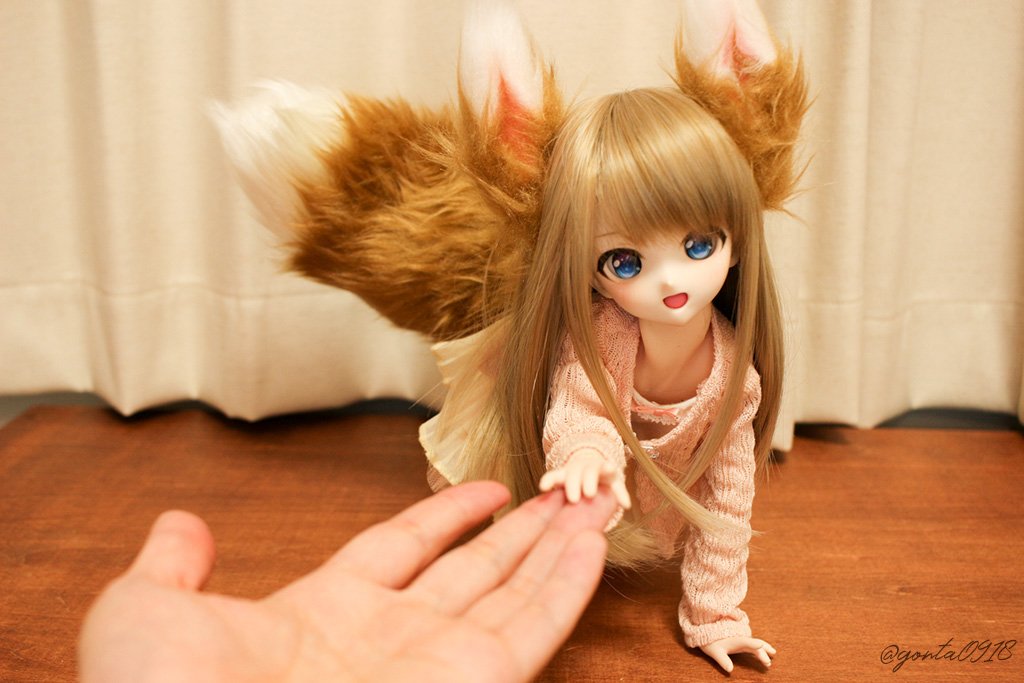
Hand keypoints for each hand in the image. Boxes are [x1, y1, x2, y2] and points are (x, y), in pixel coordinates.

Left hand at [80, 481, 616, 682]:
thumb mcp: (145, 614)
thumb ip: (171, 565)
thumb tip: (179, 524)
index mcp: (323, 613)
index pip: (402, 551)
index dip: (446, 517)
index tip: (487, 491)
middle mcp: (390, 640)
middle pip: (472, 572)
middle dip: (518, 534)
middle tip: (562, 495)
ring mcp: (435, 665)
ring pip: (513, 595)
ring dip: (556, 550)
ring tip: (593, 507)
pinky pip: (532, 630)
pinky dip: (566, 588)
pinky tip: (592, 547)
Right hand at [539, 449, 630, 509]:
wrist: (586, 467)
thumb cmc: (603, 479)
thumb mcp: (613, 483)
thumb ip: (619, 493)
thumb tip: (627, 505)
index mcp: (600, 467)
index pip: (603, 466)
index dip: (606, 467)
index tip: (609, 468)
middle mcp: (584, 466)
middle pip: (585, 471)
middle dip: (587, 481)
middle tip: (589, 494)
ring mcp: (571, 470)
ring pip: (569, 474)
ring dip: (570, 484)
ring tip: (572, 498)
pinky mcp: (559, 475)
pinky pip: (552, 476)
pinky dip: (548, 480)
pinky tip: (543, 488)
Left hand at [700, 636, 775, 672]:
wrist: (705, 631)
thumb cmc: (710, 643)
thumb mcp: (715, 652)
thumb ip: (723, 661)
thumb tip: (730, 670)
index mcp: (735, 640)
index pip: (746, 642)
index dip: (753, 644)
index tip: (760, 645)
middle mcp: (741, 639)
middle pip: (755, 643)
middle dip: (763, 649)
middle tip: (771, 658)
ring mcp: (741, 640)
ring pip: (756, 643)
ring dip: (764, 648)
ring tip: (773, 653)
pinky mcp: (740, 642)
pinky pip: (752, 645)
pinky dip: (759, 648)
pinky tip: (762, 651)